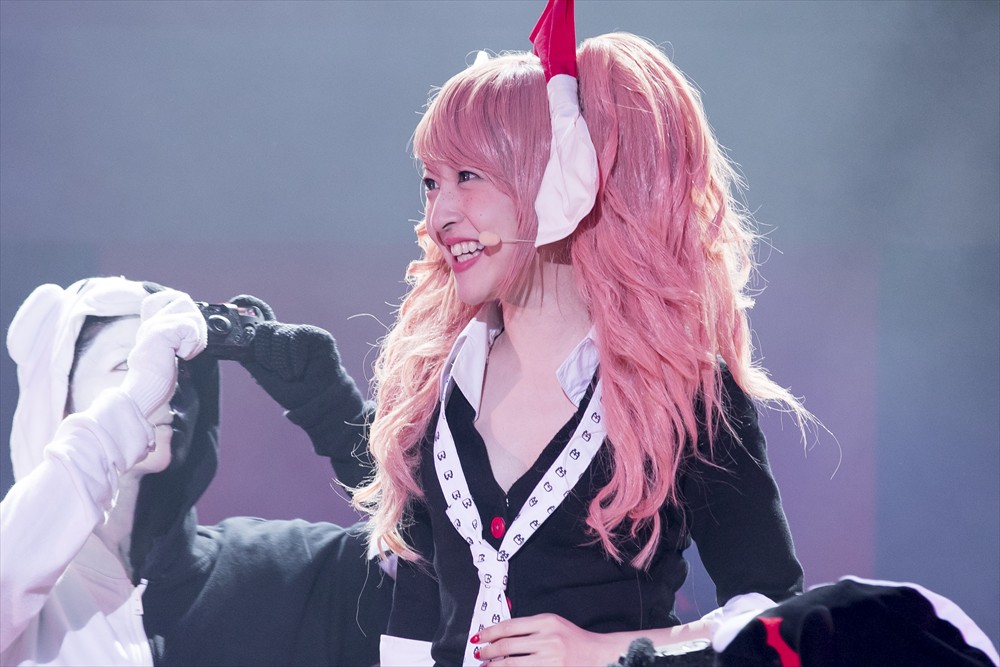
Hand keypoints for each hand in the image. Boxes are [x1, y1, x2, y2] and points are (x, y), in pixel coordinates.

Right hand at [120, 289, 206, 418]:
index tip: (187, 329)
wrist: (142, 394)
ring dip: (196, 334)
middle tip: (191, 344)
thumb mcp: (168, 355)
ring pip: (190, 311)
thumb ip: (176, 340)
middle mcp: (150, 322)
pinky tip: (183, 355)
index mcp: (151, 326)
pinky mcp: (160, 333)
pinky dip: (192, 342)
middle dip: (196, 320)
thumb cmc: (155, 381)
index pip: (161, 298)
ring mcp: (153, 326)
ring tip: (186, 351)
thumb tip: (195, 334)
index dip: (179, 305)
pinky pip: (189, 327)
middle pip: (181, 299)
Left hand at [229, 295, 353, 411]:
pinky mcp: (317, 335)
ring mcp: (301, 333)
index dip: (249, 305)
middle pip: (265, 327)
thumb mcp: (262, 374)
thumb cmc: (291, 390)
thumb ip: (249, 356)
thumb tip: (233, 342)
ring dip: (281, 361)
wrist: (315, 402)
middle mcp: (286, 333)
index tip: (237, 299)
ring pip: (280, 334)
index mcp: (271, 341)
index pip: (259, 316)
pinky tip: (299, 369)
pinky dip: (295, 356)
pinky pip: (297, 336)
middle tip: (276, 371)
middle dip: (265, 353)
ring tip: (291, 375)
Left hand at [473, 613, 617, 665]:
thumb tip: (499, 634)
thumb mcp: (552, 624)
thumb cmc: (574, 640)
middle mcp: (548, 640)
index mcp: (547, 622)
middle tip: (479, 654)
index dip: (489, 632)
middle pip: (507, 646)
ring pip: (511, 664)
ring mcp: (551, 660)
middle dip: (488, 651)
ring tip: (486, 666)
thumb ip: (528, 627)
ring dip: (494, 666)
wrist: (599, 656)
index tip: (479, 638)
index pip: (509, 626)